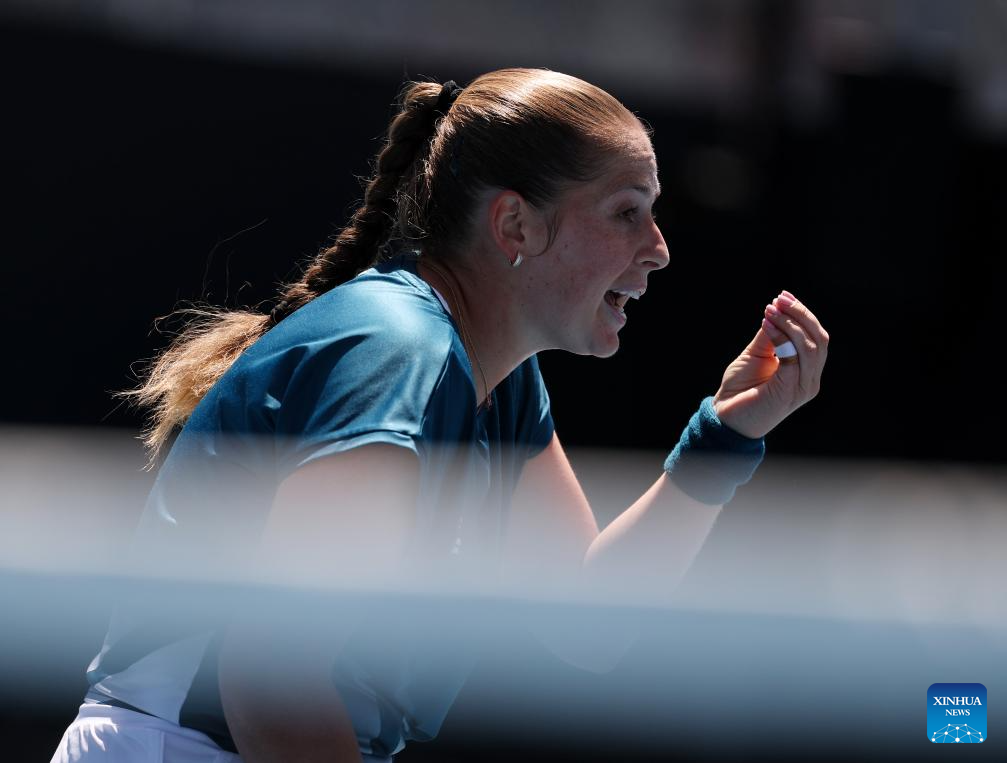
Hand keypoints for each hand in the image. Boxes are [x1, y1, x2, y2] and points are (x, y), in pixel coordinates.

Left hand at [711, 290, 828, 438]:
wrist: (726, 417)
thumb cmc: (741, 388)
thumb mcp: (757, 355)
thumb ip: (770, 336)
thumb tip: (775, 310)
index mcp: (806, 370)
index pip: (817, 336)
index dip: (803, 314)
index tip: (783, 296)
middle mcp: (810, 379)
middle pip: (820, 339)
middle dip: (801, 314)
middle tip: (780, 299)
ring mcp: (803, 387)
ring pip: (811, 347)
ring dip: (791, 323)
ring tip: (771, 310)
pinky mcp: (790, 392)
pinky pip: (794, 358)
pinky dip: (782, 337)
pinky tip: (766, 325)